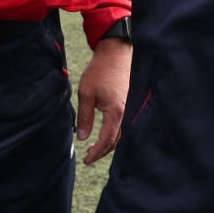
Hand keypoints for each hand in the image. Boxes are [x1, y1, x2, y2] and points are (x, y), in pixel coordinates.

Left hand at [76, 37, 131, 164]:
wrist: (115, 53)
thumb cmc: (100, 71)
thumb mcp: (86, 93)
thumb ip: (85, 117)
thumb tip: (82, 138)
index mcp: (116, 112)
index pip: (107, 140)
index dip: (97, 153)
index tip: (86, 160)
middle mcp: (127, 112)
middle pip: (117, 141)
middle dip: (103, 151)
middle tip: (88, 156)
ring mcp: (131, 108)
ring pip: (122, 134)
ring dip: (109, 143)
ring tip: (93, 146)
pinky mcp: (131, 103)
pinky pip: (125, 124)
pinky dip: (115, 133)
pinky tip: (105, 132)